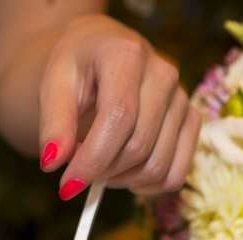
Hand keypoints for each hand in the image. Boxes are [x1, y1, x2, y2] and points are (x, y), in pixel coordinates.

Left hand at [38, 15, 200, 196]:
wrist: (101, 51)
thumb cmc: (76, 67)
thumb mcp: (53, 85)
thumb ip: (53, 122)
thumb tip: (52, 163)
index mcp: (128, 56)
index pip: (119, 119)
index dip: (92, 160)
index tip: (67, 185)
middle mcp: (164, 74)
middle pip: (138, 146)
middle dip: (102, 171)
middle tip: (77, 169)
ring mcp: (182, 98)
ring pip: (157, 164)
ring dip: (122, 180)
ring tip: (98, 166)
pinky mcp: (190, 120)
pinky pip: (177, 172)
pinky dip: (149, 186)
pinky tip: (124, 178)